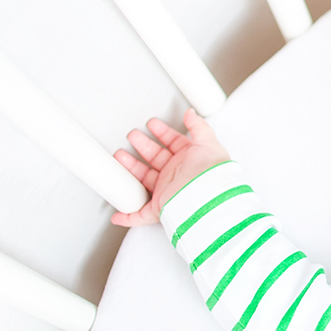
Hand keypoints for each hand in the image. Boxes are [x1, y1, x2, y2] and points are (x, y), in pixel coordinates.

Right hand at [110, 109, 231, 226]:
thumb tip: (190, 113)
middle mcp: (178, 175)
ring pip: (144, 179)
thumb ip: (198, 126)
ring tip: (119, 156)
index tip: (151, 124)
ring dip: (131, 168)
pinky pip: (141, 215)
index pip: (173, 143)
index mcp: (190, 160)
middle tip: (132, 136)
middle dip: (142, 146)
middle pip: (155, 158)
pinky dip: (129, 217)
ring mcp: (168, 191)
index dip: (162, 132)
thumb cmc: (212, 172)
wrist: (209, 197)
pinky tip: (119, 215)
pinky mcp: (161, 208)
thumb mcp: (208, 143)